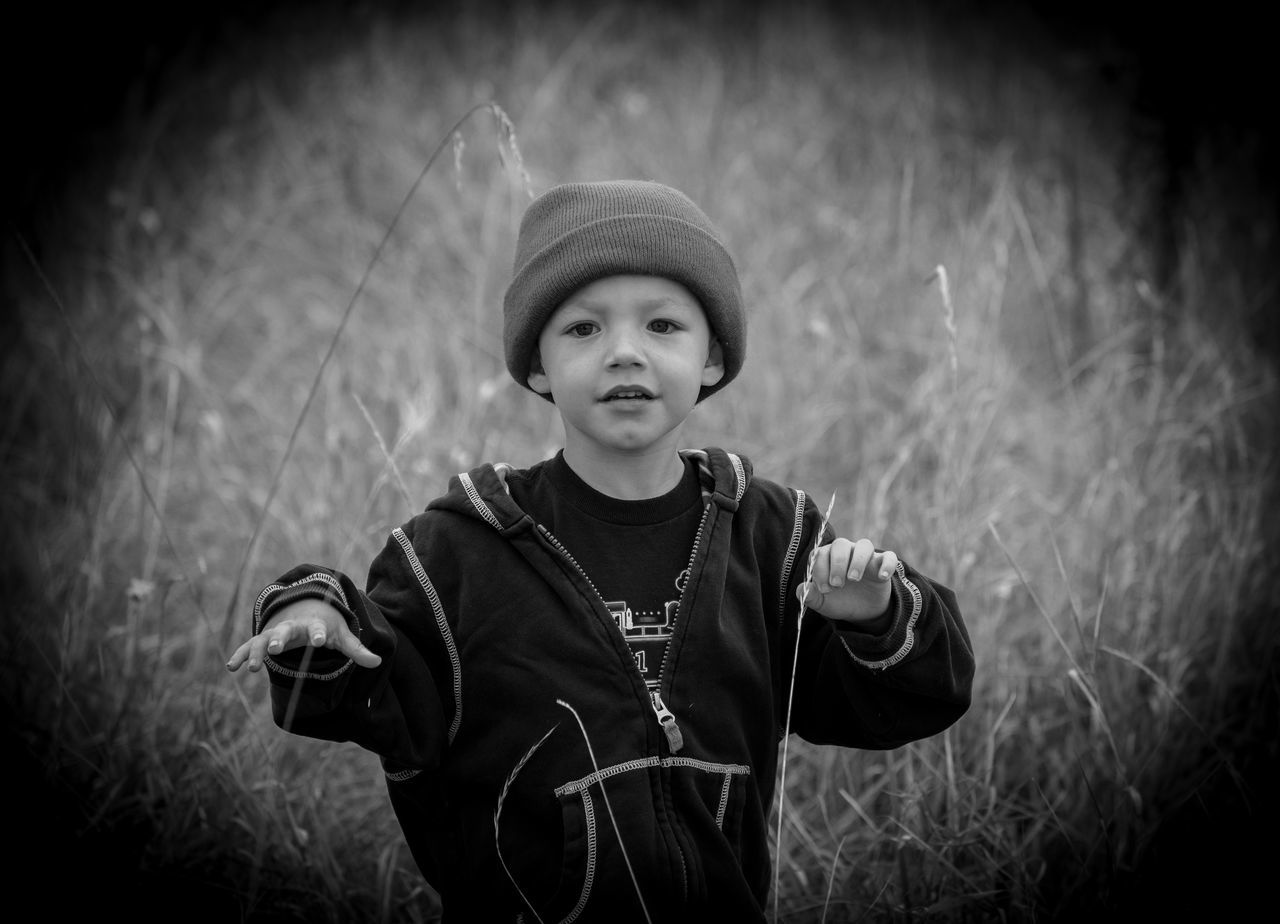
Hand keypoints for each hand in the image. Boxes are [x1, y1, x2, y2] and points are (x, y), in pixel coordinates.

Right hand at [226, 598, 381, 672]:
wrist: (308, 608)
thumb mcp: (343, 636)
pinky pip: (250, 646)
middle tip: (275, 649)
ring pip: (264, 640)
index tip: (319, 640)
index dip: (319, 634)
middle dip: (280, 638)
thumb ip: (357, 650)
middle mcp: (293, 627)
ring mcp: (277, 632)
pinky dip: (241, 655)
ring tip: (252, 668)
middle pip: (286, 631)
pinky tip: (231, 667)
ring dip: (258, 652)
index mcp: (314, 625)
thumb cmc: (328, 626)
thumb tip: (378, 662)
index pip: (318, 629)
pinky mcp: (265, 640)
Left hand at [796, 537, 897, 623]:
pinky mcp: (883, 565)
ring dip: (858, 560)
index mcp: (828, 558)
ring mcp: (866, 557)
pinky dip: (886, 564)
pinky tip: (881, 577)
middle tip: (837, 584)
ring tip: (854, 578)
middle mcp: (847, 552)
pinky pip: (889, 557)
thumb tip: (800, 589)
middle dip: (837, 563)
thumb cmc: (839, 600)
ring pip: (864, 545)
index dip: (820, 569)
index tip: (824, 589)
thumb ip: (810, 596)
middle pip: (841, 544)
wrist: (862, 612)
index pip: (820, 553)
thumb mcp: (823, 603)